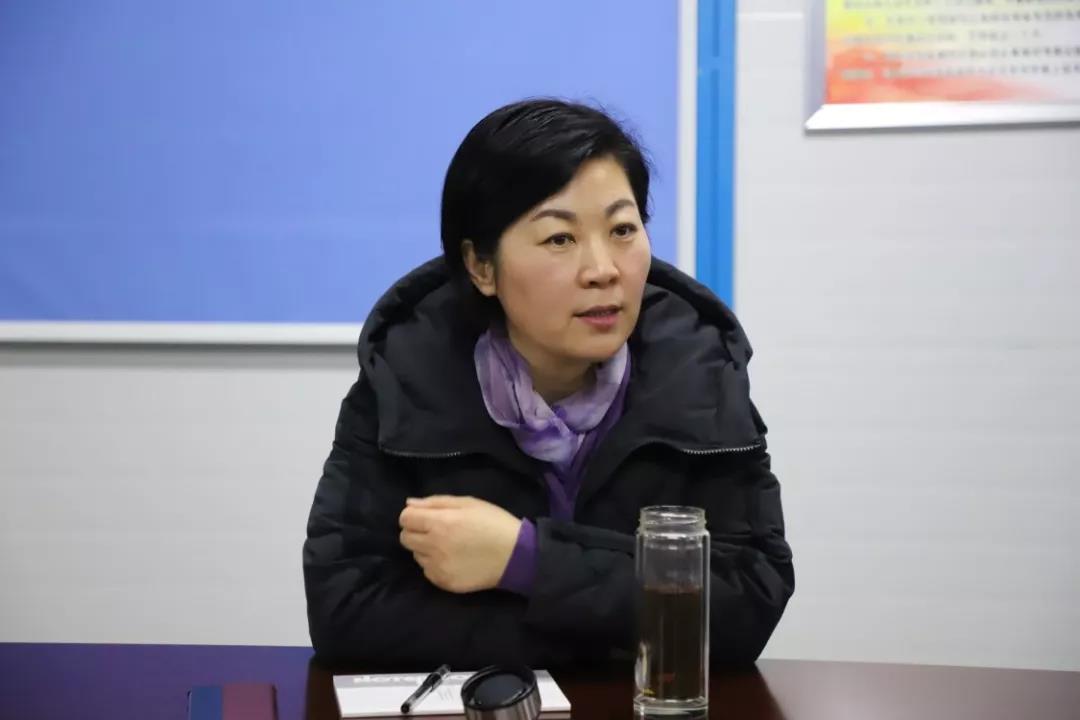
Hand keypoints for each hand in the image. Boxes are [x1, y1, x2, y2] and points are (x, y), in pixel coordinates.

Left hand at [398, 495, 522, 593]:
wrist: (515, 555)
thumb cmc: (493, 522)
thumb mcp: (468, 503)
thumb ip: (436, 502)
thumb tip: (409, 504)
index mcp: (440, 523)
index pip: (405, 518)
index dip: (413, 515)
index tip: (425, 517)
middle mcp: (434, 546)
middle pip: (405, 538)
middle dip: (416, 531)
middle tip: (435, 530)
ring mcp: (438, 567)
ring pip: (416, 555)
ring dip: (425, 549)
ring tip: (447, 546)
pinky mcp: (444, 583)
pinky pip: (427, 571)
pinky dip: (435, 564)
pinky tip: (453, 560)